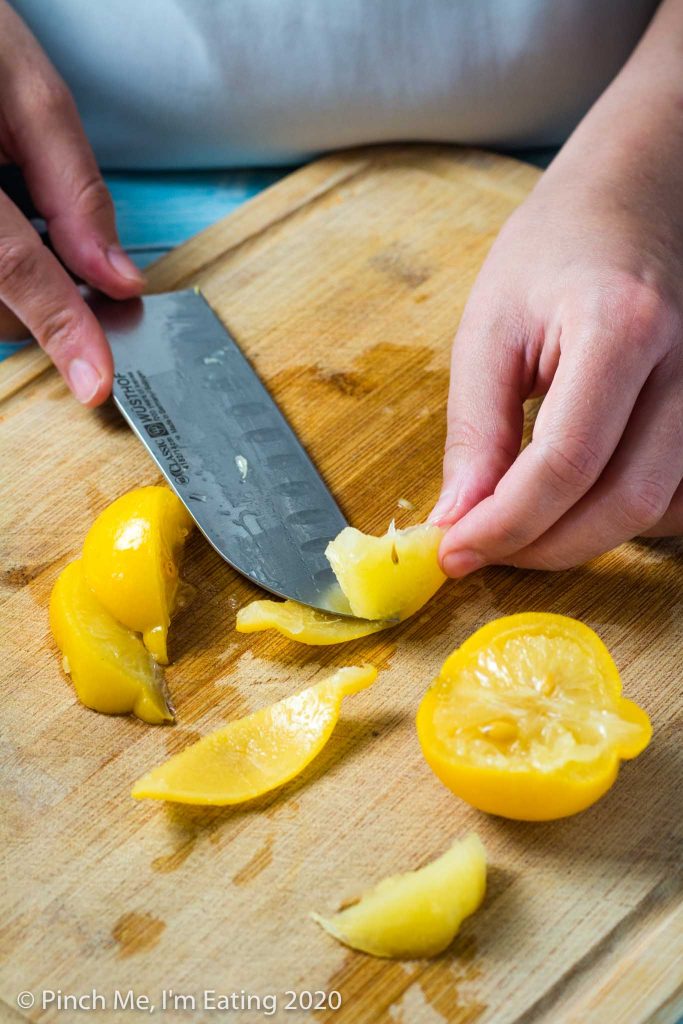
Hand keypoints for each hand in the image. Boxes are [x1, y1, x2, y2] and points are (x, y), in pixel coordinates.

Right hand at [0, 1, 143, 403]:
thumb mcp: (21, 86)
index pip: (10, 263)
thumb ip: (73, 187)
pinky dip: (1, 272)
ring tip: (13, 206)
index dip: (60, 326)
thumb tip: (117, 277)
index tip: (96, 380)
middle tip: (63, 247)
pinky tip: (5, 222)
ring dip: (16, 286)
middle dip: (46, 297)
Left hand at [432, 3, 682, 572]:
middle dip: (546, 547)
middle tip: (485, 551)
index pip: (566, 461)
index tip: (454, 551)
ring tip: (523, 525)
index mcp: (619, 328)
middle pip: (626, 500)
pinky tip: (578, 501)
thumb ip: (475, 429)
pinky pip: (680, 494)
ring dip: (586, 538)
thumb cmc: (554, 249)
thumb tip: (457, 519)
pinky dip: (626, 518)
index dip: (505, 523)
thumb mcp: (491, 328)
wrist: (635, 198)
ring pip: (662, 509)